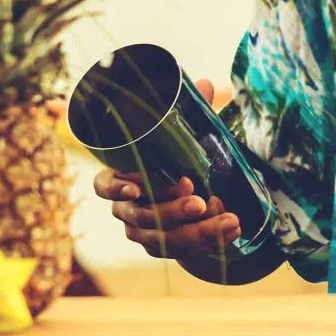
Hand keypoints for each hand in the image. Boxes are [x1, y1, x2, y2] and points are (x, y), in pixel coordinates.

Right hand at [93, 78, 241, 259]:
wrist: (188, 191)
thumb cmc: (174, 156)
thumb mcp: (181, 134)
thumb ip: (189, 112)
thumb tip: (205, 84)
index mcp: (120, 178)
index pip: (103, 186)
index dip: (114, 190)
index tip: (134, 189)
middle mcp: (126, 208)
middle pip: (141, 216)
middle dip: (171, 210)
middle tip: (199, 201)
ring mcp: (143, 231)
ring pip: (163, 239)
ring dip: (197, 232)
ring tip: (229, 219)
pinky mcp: (165, 246)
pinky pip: (183, 250)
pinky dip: (209, 241)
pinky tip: (231, 231)